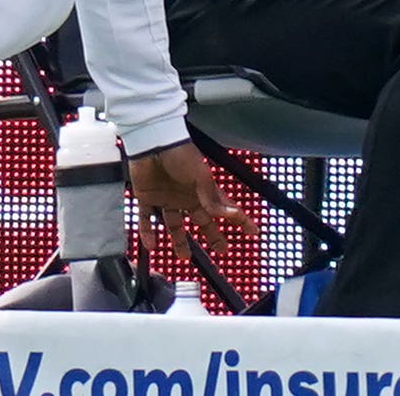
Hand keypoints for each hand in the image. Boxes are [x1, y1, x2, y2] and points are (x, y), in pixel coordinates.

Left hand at [127, 140, 244, 249]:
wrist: (152, 141)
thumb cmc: (179, 153)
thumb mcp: (200, 176)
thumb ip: (212, 197)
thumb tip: (229, 214)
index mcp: (203, 191)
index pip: (226, 209)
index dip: (240, 220)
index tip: (253, 232)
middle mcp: (186, 196)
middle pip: (202, 221)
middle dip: (213, 236)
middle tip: (222, 249)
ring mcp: (166, 198)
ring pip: (174, 224)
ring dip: (179, 241)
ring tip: (184, 257)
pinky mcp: (147, 197)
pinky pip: (146, 219)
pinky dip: (147, 233)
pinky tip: (151, 245)